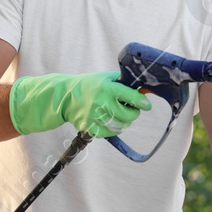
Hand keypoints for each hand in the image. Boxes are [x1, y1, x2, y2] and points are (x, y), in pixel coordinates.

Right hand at [9, 72, 151, 137]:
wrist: (64, 96)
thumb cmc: (88, 85)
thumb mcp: (105, 78)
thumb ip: (123, 82)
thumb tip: (143, 88)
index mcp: (107, 88)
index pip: (132, 97)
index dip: (142, 102)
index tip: (146, 105)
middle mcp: (101, 103)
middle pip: (129, 115)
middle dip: (133, 113)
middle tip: (131, 109)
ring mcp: (95, 116)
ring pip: (121, 126)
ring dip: (124, 122)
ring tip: (120, 115)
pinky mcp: (89, 127)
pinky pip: (109, 133)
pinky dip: (113, 129)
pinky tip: (109, 121)